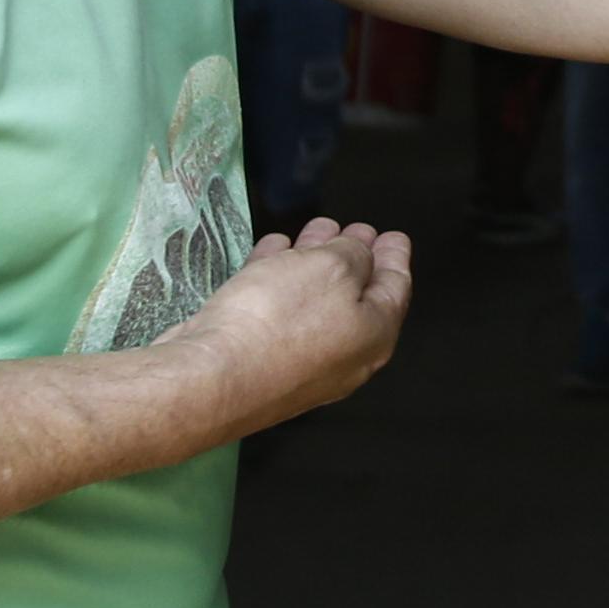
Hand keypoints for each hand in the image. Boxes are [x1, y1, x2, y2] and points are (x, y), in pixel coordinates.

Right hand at [171, 217, 413, 437]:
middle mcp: (343, 355)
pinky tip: (272, 252)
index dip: (395, 257)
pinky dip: (279, 277)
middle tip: (353, 229)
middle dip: (353, 256)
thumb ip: (353, 254)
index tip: (394, 237)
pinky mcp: (259, 359)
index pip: (395, 288)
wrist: (213, 378)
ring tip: (312, 230)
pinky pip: (278, 308)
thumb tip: (357, 256)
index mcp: (374, 335)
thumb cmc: (283, 319)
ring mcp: (299, 362)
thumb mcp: (332, 268)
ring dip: (312, 262)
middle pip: (354, 295)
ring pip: (313, 299)